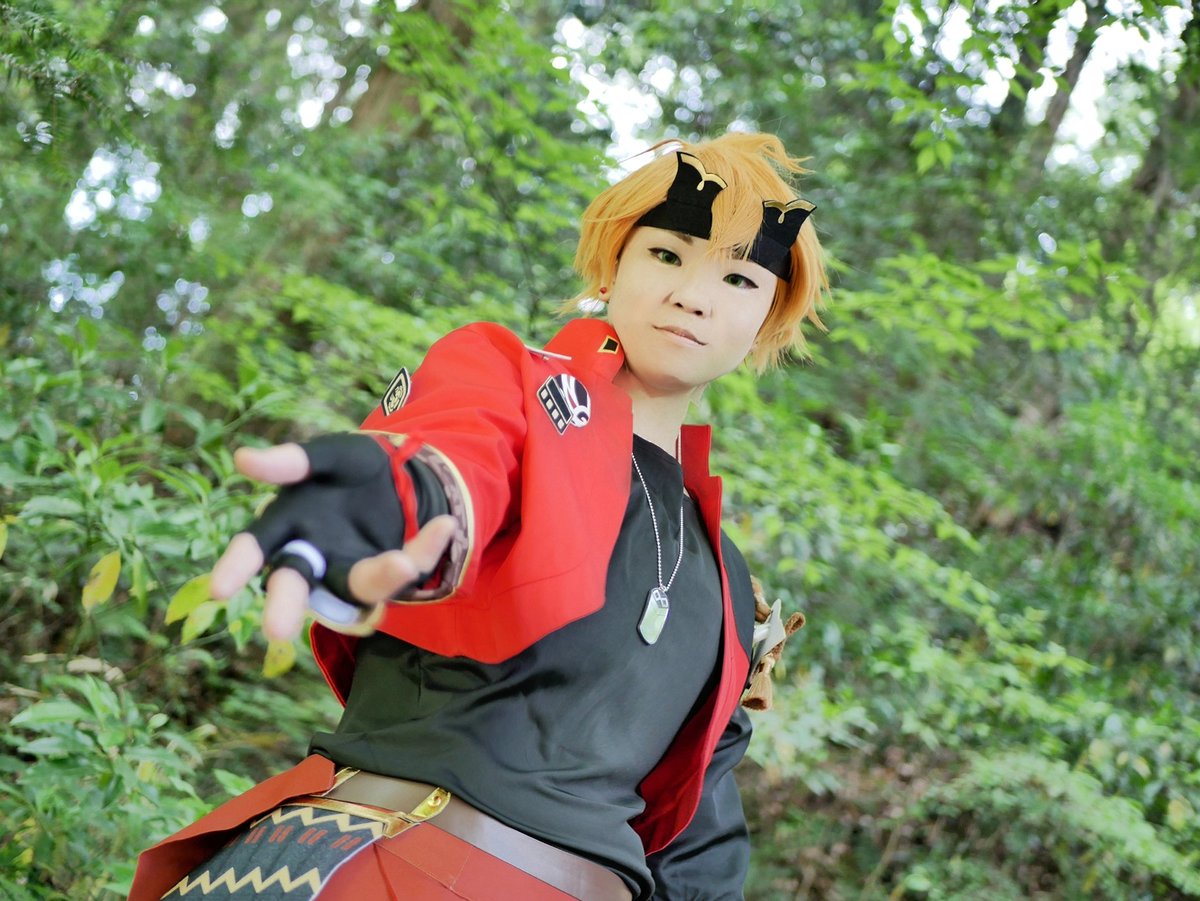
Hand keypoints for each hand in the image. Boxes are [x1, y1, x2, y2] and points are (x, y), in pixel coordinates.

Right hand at [209, 442, 457, 640]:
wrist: (404, 475)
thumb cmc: (354, 469)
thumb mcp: (332, 454)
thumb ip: (295, 460)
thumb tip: (241, 459)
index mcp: (287, 524)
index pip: (255, 547)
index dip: (236, 566)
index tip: (220, 590)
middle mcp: (314, 557)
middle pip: (295, 586)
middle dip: (285, 605)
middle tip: (276, 632)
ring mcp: (352, 571)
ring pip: (358, 586)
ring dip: (380, 576)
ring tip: (404, 563)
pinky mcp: (391, 575)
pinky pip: (405, 568)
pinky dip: (425, 549)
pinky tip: (442, 525)